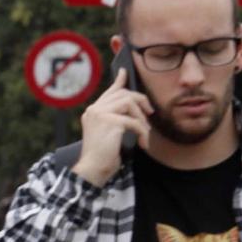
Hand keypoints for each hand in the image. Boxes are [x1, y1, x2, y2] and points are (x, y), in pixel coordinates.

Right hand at [72, 67, 151, 186]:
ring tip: (145, 132)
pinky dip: (142, 132)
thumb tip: (133, 108)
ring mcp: (101, 115)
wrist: (92, 170)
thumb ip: (116, 119)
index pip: (109, 92)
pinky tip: (143, 143)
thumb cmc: (101, 156)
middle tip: (150, 114)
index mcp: (92, 112)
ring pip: (130, 103)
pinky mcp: (111, 122)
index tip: (124, 71)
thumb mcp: (107, 134)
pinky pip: (134, 121)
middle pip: (124, 94)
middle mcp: (94, 110)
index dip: (119, 80)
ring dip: (142, 118)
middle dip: (141, 102)